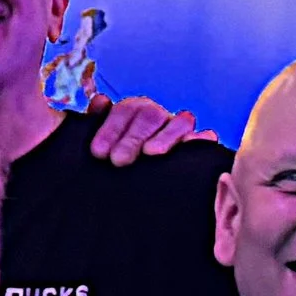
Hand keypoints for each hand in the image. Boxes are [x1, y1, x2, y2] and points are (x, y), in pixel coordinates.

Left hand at [86, 94, 215, 166]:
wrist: (128, 195)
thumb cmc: (108, 164)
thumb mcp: (96, 147)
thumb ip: (91, 125)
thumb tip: (100, 101)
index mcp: (131, 111)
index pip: (123, 111)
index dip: (110, 129)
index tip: (97, 152)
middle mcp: (156, 117)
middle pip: (150, 115)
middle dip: (133, 137)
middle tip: (118, 161)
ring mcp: (177, 130)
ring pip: (181, 121)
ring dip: (166, 135)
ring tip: (151, 152)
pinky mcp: (195, 148)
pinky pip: (205, 138)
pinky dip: (203, 139)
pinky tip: (202, 143)